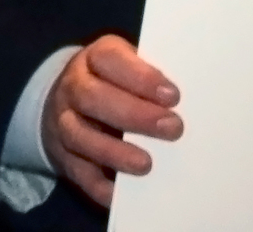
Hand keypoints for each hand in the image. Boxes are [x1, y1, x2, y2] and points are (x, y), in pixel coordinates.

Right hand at [42, 35, 181, 208]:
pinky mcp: (63, 156)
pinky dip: (99, 184)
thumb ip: (151, 80)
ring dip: (113, 151)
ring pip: (78, 135)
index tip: (173, 96)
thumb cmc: (114, 83)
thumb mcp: (128, 68)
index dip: (140, 77)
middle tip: (173, 128)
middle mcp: (73, 88)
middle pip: (92, 97)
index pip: (109, 59)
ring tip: (147, 164)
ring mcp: (63, 122)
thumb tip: (190, 101)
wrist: (67, 101)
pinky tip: (123, 193)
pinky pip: (78, 172)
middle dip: (133, 114)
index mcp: (94, 60)